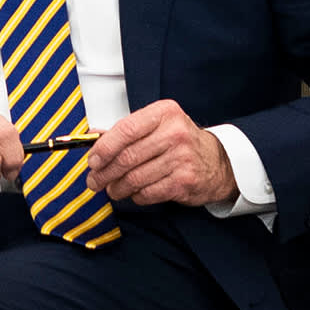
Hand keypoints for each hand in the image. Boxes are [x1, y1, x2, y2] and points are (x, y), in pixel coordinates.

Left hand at [86, 100, 237, 207]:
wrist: (218, 162)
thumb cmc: (179, 142)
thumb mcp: (157, 126)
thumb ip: (126, 130)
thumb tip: (92, 137)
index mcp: (165, 113)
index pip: (126, 129)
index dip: (104, 148)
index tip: (92, 160)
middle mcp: (175, 133)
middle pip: (127, 157)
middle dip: (104, 173)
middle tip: (94, 181)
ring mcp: (182, 158)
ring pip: (135, 178)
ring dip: (117, 188)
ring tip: (112, 190)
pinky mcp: (185, 181)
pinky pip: (148, 193)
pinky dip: (135, 196)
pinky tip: (133, 193)